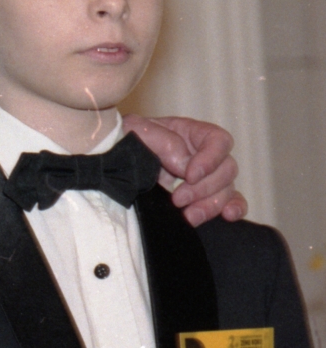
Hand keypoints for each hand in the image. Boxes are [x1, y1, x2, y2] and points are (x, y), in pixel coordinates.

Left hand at [122, 114, 245, 225]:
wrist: (112, 163)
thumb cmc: (125, 140)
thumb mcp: (136, 131)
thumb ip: (163, 142)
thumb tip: (186, 165)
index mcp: (191, 133)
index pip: (219, 140)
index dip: (211, 159)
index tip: (190, 175)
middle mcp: (203, 154)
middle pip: (227, 169)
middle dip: (204, 188)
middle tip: (178, 199)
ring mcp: (206, 176)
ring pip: (228, 189)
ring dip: (211, 205)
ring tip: (188, 216)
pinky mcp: (204, 196)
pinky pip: (231, 201)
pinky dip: (234, 208)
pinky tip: (226, 216)